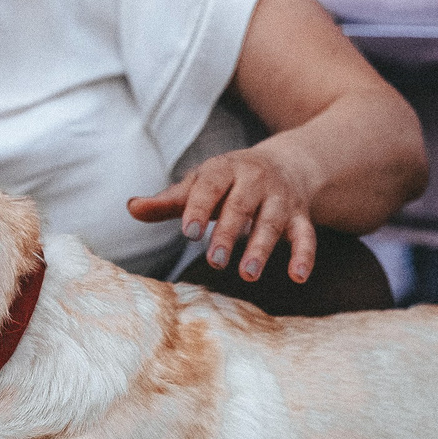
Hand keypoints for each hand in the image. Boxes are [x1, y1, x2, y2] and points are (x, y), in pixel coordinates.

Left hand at [128, 139, 319, 282]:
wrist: (286, 162)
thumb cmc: (228, 181)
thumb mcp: (200, 183)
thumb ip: (168, 201)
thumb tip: (131, 208)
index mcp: (224, 169)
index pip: (210, 186)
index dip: (199, 208)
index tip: (188, 232)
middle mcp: (255, 180)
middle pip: (241, 206)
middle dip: (228, 232)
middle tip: (215, 261)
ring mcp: (280, 198)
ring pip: (272, 221)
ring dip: (261, 247)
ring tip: (248, 274)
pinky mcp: (300, 216)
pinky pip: (306, 234)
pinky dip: (305, 254)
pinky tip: (299, 276)